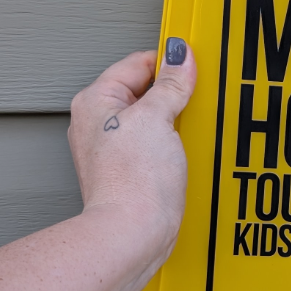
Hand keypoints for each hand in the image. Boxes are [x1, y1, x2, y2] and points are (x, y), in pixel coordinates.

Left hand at [68, 40, 196, 268]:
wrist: (132, 234)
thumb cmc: (132, 181)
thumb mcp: (157, 117)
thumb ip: (170, 83)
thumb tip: (179, 56)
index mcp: (96, 101)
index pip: (138, 63)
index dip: (169, 63)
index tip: (194, 68)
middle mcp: (99, 123)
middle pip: (146, 91)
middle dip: (174, 95)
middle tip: (194, 102)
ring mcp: (115, 149)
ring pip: (154, 119)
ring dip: (177, 121)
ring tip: (189, 131)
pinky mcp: (131, 170)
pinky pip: (157, 144)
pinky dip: (174, 144)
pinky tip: (186, 152)